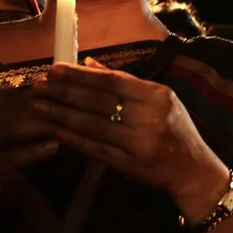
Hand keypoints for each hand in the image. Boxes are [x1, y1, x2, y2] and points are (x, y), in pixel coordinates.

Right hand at [0, 88, 59, 214]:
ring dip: (43, 128)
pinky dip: (32, 151)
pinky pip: (7, 158)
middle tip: (72, 110)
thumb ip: (16, 113)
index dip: (39, 93)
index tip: (66, 93)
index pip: (8, 95)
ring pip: (9, 130)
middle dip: (45, 110)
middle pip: (10, 110)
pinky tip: (53, 147)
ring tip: (68, 127)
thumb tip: (53, 92)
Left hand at [31, 59, 220, 202]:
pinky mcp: (130, 164)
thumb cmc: (176, 129)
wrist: (193, 169)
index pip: (113, 82)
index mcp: (157, 96)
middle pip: (99, 102)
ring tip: (39, 106)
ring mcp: (139, 143)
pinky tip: (55, 131)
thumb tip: (89, 64)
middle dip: (65, 93)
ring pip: (93, 125)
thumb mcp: (159, 100)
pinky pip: (96, 149)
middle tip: (39, 86)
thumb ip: (126, 83)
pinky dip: (73, 139)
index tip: (55, 69)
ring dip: (62, 115)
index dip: (81, 75)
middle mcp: (150, 118)